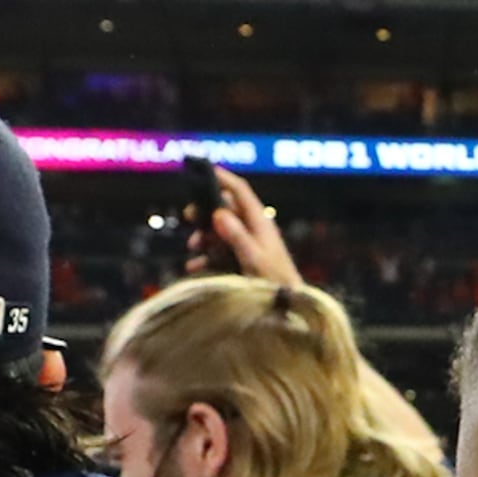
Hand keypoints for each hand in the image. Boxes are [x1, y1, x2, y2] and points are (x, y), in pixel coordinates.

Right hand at [187, 165, 303, 285]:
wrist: (288, 306)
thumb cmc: (274, 282)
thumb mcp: (254, 258)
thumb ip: (237, 236)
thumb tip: (219, 213)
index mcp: (259, 223)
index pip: (240, 192)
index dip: (224, 178)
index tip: (206, 169)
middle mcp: (254, 230)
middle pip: (226, 210)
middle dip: (206, 212)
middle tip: (189, 215)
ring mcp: (248, 245)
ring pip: (220, 232)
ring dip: (204, 236)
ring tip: (192, 246)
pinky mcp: (243, 261)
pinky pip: (220, 253)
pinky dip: (206, 257)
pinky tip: (194, 266)